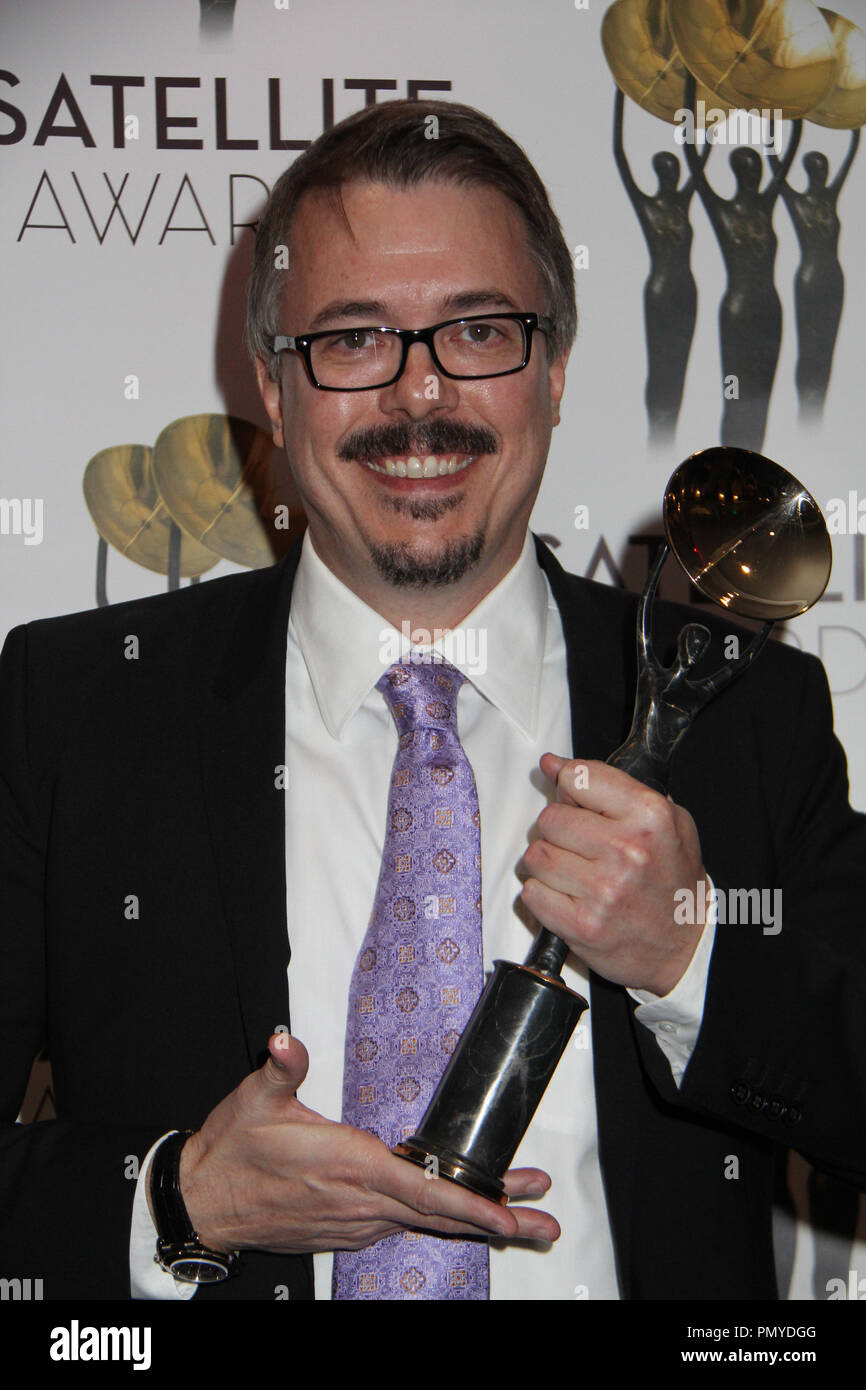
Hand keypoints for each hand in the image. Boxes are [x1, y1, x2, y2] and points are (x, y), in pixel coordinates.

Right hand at [162, 1034, 559, 1254]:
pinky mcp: (347, 1229)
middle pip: (441, 1214)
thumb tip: (285, 1041)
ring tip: (520, 1219)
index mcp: (350, 1166)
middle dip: (496, 1219)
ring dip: (473, 1221)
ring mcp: (355, 1221)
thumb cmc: (233, 1152)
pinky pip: (401, 1225)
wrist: (205, 1202)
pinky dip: (436, 1220)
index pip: (422, 1189)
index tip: (508, 1212)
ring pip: (426, 1222)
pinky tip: (458, 1214)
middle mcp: (361, 1202)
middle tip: (542, 1220)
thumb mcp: (255, 1100)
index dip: (469, 1203)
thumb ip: (283, 1067)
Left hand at [518, 754, 705, 995]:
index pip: (577, 778)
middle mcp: (626, 851)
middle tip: (579, 845)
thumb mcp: (664, 818)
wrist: (684, 945)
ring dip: (548, 863)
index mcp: (649, 815)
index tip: (574, 799)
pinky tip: (568, 896)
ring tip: (574, 872)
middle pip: (550, 819)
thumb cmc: (671, 878)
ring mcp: (603, 891)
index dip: (569, 788)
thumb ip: (607, 784)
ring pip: (536, 856)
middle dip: (557, 829)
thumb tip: (552, 764)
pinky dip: (543, 894)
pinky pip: (532, 894)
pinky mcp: (582, 926)